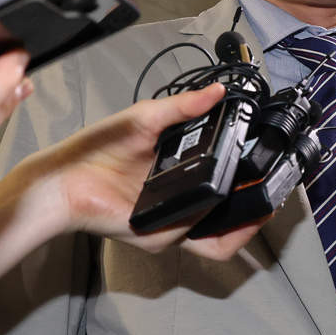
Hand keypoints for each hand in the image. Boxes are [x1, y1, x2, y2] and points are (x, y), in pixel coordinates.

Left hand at [8, 83, 268, 260]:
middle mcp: (176, 204)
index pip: (222, 186)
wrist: (62, 176)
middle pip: (228, 219)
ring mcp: (169, 225)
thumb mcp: (147, 119)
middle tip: (273, 192)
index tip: (266, 166)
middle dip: (258, 210)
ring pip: (220, 239)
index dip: (248, 183)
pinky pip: (200, 243)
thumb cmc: (96, 149)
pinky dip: (221, 232)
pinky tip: (225, 211)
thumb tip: (217, 91)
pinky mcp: (159, 237)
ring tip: (262, 208)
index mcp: (177, 176)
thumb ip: (185, 107)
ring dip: (246, 224)